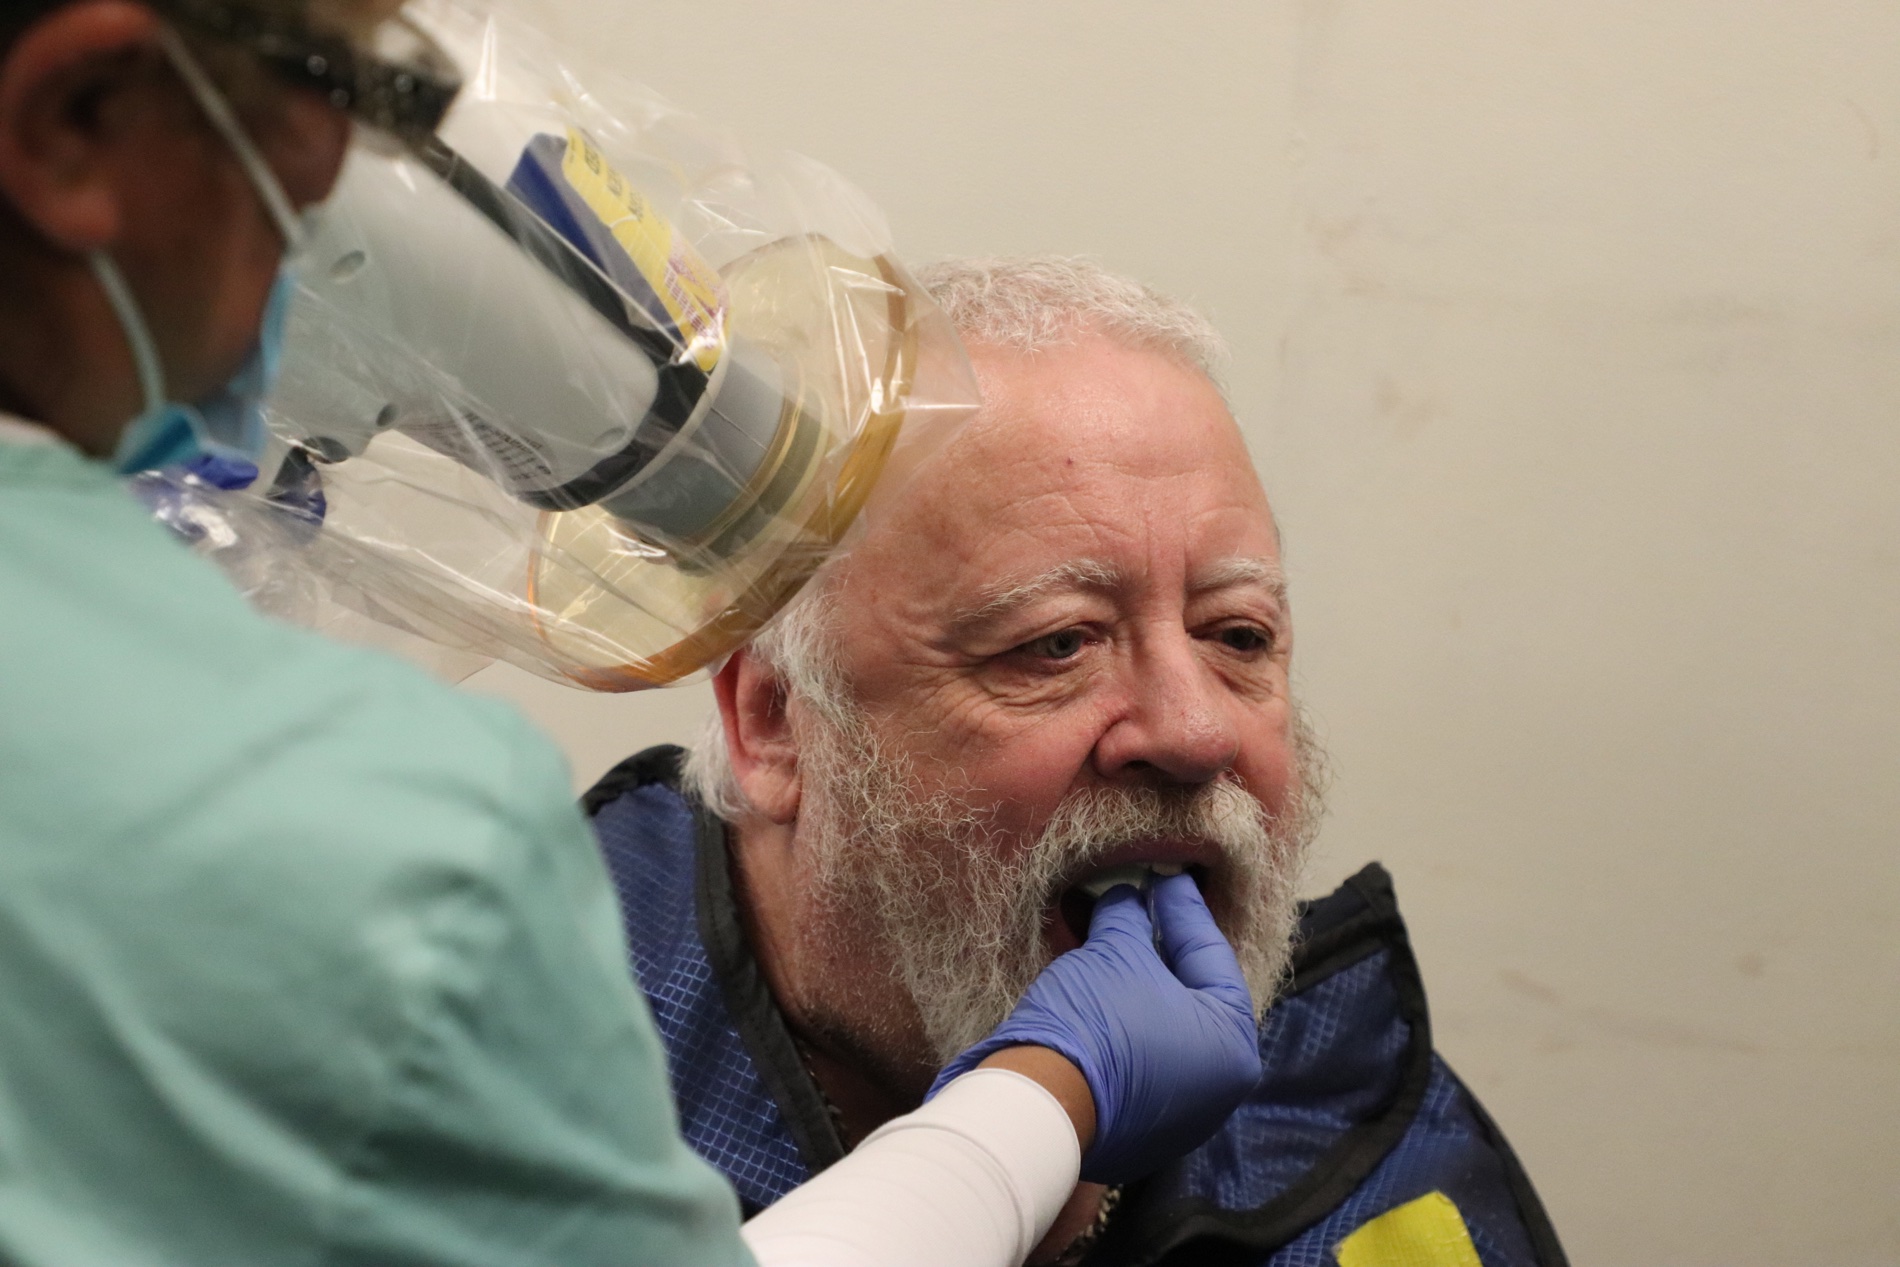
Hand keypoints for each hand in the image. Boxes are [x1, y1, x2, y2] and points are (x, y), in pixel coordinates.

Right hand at [928, 872, 1261, 1183]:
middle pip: (1190, 997)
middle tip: (1144, 904)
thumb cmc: (1096, 1020)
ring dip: (1138, 985)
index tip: (1165, 877)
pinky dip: (1124, 1020)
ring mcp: (1177, 1117)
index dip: (1183, 909)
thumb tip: (1130, 899)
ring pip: (1162, 1029)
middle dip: (1162, 947)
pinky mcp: (1136, 1129)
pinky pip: (1138, 1059)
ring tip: (1116, 939)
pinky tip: (1100, 987)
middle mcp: (1217, 1090)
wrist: (1037, 1105)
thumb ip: (1131, 918)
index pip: (1212, 957)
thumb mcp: (1116, 952)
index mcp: (1234, 1048)